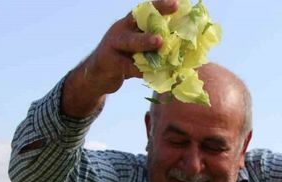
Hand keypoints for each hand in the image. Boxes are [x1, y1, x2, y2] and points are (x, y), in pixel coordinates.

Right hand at [61, 0, 177, 117]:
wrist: (99, 75)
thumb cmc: (124, 59)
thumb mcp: (137, 48)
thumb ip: (153, 44)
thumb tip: (182, 46)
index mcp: (130, 23)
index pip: (146, 11)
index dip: (160, 7)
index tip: (176, 5)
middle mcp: (121, 30)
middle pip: (136, 22)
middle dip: (154, 20)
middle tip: (167, 26)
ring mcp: (113, 44)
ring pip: (130, 42)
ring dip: (145, 41)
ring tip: (159, 42)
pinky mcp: (109, 62)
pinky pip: (127, 65)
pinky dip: (140, 70)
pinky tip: (150, 73)